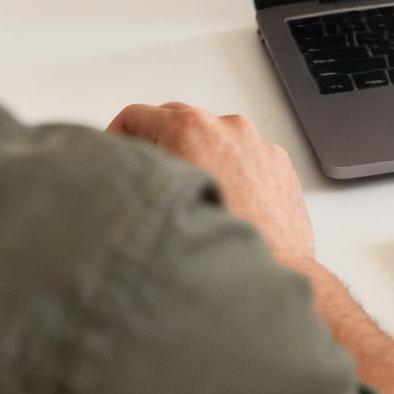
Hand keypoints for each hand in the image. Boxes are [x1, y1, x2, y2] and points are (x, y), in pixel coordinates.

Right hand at [107, 102, 314, 267]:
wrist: (264, 277)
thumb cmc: (209, 250)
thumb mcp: (151, 203)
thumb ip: (132, 173)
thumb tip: (120, 165)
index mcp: (190, 129)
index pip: (135, 116)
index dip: (116, 139)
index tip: (117, 161)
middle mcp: (227, 127)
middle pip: (175, 120)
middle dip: (158, 144)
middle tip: (150, 181)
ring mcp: (257, 142)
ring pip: (211, 137)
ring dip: (197, 156)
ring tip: (192, 198)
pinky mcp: (278, 161)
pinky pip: (243, 154)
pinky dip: (230, 169)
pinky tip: (225, 202)